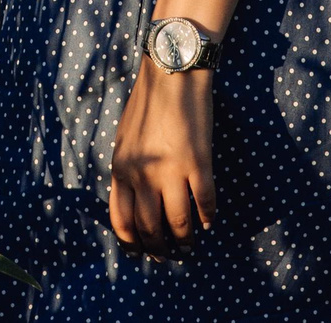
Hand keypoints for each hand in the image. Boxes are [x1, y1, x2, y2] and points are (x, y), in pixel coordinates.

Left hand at [107, 58, 213, 256]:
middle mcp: (143, 175)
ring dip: (185, 241)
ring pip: (179, 223)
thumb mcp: (125, 138)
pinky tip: (209, 222)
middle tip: (168, 256)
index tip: (142, 253)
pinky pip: (205, 202)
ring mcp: (171, 171)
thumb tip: (132, 201)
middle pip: (150, 228)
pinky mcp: (198, 163)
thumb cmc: (147, 102)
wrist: (172, 72)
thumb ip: (127, 170)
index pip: (122, 221)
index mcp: (121, 168)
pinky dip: (208, 217)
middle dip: (160, 249)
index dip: (133, 243)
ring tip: (190, 246)